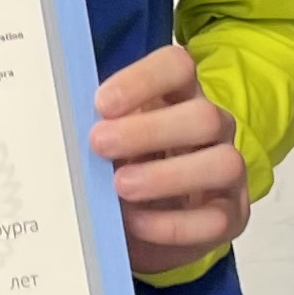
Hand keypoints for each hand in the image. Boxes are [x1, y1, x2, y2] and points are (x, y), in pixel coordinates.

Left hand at [89, 44, 249, 274]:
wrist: (143, 227)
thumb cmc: (121, 169)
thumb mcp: (106, 145)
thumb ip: (95, 130)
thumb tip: (61, 127)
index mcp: (178, 96)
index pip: (177, 67)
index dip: (143, 80)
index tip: (101, 104)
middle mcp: (211, 128)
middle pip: (203, 116)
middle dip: (149, 130)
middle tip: (100, 145)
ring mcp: (227, 172)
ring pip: (224, 163)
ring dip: (167, 176)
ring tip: (120, 187)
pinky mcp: (231, 216)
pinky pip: (215, 219)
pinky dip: (173, 223)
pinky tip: (136, 222)